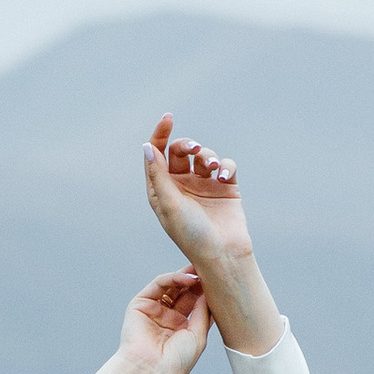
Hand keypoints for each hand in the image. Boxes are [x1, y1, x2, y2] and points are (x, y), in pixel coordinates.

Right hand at [115, 265, 212, 373]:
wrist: (150, 371)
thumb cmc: (175, 362)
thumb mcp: (198, 337)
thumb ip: (203, 313)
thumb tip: (209, 292)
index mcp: (181, 328)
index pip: (195, 304)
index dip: (206, 292)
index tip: (220, 281)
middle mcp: (167, 317)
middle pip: (184, 292)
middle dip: (197, 281)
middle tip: (210, 269)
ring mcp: (154, 310)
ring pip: (171, 286)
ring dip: (186, 276)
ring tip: (200, 271)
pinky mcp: (140, 304)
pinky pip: (158, 285)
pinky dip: (172, 278)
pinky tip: (186, 278)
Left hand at [142, 113, 281, 355]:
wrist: (222, 254)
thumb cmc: (190, 234)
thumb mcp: (168, 204)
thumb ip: (158, 174)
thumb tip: (147, 146)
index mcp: (162, 188)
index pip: (157, 154)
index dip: (161, 134)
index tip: (168, 119)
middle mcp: (182, 185)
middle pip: (181, 151)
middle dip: (187, 145)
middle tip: (194, 149)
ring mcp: (204, 185)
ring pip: (204, 155)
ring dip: (208, 155)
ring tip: (212, 168)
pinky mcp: (226, 187)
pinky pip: (225, 164)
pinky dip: (226, 165)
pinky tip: (225, 176)